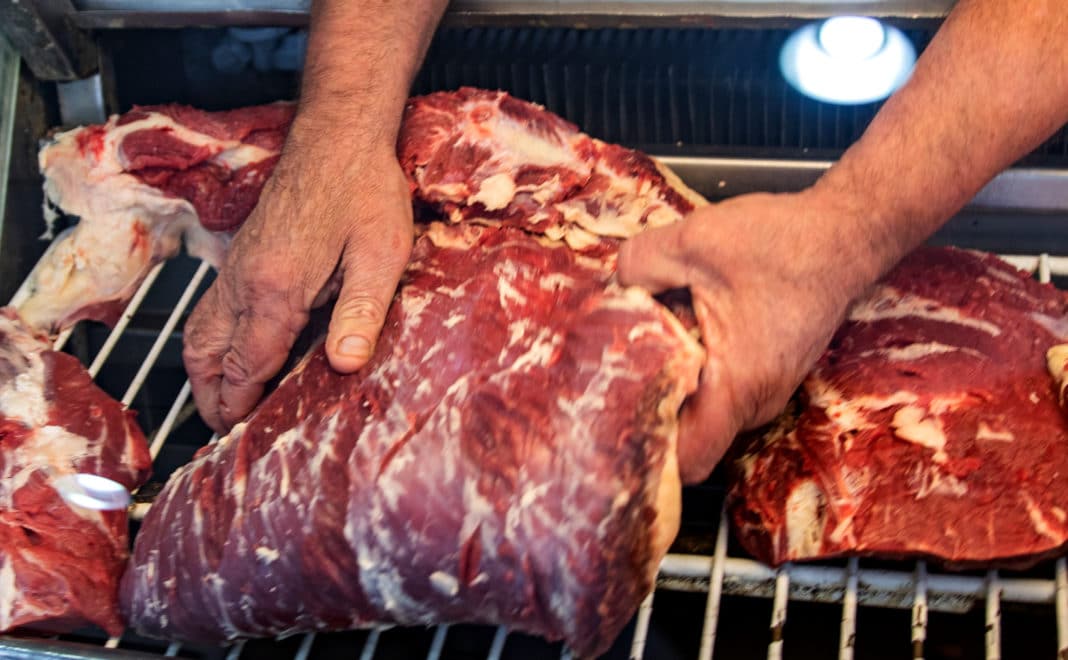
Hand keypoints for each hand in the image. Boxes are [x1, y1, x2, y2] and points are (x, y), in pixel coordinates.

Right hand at [183, 135, 412, 433]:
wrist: (338, 137)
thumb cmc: (363, 191)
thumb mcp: (379, 253)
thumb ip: (361, 310)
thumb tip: (345, 365)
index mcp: (276, 288)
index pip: (247, 366)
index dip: (243, 406)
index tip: (245, 437)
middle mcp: (244, 281)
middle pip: (206, 355)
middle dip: (212, 398)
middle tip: (227, 430)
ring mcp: (237, 266)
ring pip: (200, 332)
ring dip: (206, 372)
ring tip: (224, 402)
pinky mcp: (242, 254)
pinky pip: (211, 310)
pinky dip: (213, 343)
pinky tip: (238, 353)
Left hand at [617, 189, 869, 483]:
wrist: (845, 234)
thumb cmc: (782, 242)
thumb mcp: (693, 241)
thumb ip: (637, 266)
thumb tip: (613, 288)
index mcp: (737, 384)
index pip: (687, 462)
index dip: (648, 452)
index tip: (615, 423)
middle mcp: (757, 402)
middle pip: (689, 436)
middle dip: (652, 408)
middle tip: (621, 368)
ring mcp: (767, 393)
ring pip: (704, 412)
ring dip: (676, 384)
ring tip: (659, 338)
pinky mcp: (768, 376)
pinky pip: (721, 391)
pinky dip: (698, 370)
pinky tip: (687, 327)